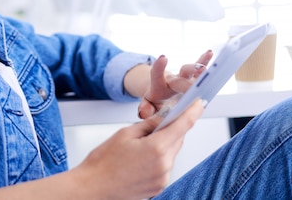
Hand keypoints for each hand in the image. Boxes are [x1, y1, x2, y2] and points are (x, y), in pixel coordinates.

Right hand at [70, 99, 203, 198]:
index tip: (198, 104)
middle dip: (170, 129)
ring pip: (171, 153)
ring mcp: (162, 178)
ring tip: (139, 146)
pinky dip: (158, 159)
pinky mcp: (158, 188)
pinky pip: (165, 166)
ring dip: (163, 145)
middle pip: (178, 140)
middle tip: (154, 124)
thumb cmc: (103, 162)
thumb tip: (162, 119)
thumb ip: (148, 125)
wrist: (93, 187)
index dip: (193, 112)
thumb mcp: (125, 134)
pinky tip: (140, 159)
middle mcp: (164, 166)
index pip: (183, 125)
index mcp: (156, 148)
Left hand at [138, 50, 211, 118]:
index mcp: (160, 86)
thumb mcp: (147, 105)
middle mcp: (172, 80)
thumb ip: (145, 108)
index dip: (159, 67)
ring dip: (198, 67)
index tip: (163, 57)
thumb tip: (145, 112)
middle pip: (180, 76)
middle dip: (189, 72)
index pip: (157, 75)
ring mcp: (183, 79)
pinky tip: (210, 53)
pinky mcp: (191, 79)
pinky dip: (204, 62)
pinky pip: (198, 70)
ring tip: (205, 67)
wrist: (159, 93)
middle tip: (199, 70)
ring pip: (190, 71)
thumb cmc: (155, 100)